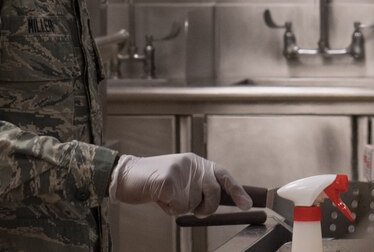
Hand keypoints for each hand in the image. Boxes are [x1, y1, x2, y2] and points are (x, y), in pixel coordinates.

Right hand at [109, 153, 251, 215]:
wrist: (125, 175)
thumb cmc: (154, 183)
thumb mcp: (180, 181)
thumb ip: (197, 187)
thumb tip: (215, 203)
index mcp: (196, 162)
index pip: (223, 174)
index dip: (237, 190)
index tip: (248, 204)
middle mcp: (191, 163)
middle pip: (214, 192)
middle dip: (206, 207)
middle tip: (195, 211)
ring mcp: (180, 170)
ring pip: (193, 203)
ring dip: (180, 208)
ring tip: (166, 197)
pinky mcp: (167, 180)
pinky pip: (178, 206)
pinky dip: (168, 208)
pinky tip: (158, 198)